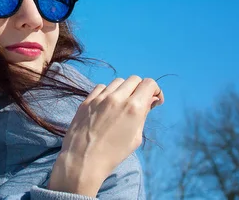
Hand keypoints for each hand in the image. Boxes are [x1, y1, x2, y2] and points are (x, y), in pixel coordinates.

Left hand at [48, 76, 163, 195]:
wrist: (83, 160)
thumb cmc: (113, 154)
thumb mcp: (135, 137)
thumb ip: (144, 114)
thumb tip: (150, 99)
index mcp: (134, 108)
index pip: (149, 83)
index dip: (155, 90)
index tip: (154, 100)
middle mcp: (118, 97)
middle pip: (134, 79)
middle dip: (140, 88)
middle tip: (139, 102)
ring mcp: (100, 97)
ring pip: (118, 81)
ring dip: (124, 89)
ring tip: (122, 104)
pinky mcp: (87, 100)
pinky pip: (101, 87)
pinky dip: (108, 92)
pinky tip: (106, 105)